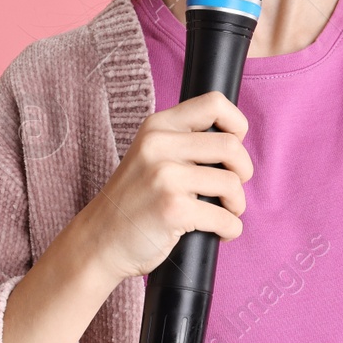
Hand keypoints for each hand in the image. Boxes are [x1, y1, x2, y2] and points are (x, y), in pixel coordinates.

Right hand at [79, 91, 253, 282]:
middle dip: (243, 171)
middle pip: (231, 146)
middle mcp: (160, 145)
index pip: (214, 103)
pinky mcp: (172, 209)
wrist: (99, 240)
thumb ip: (183, 142)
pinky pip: (224, 217)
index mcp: (158, 126)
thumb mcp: (149, 155)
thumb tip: (235, 144)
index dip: (236, 125)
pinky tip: (219, 232)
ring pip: (232, 183)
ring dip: (237, 205)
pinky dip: (230, 229)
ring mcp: (165, 177)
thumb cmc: (134, 200)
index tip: (232, 150)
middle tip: (231, 189)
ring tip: (225, 213)